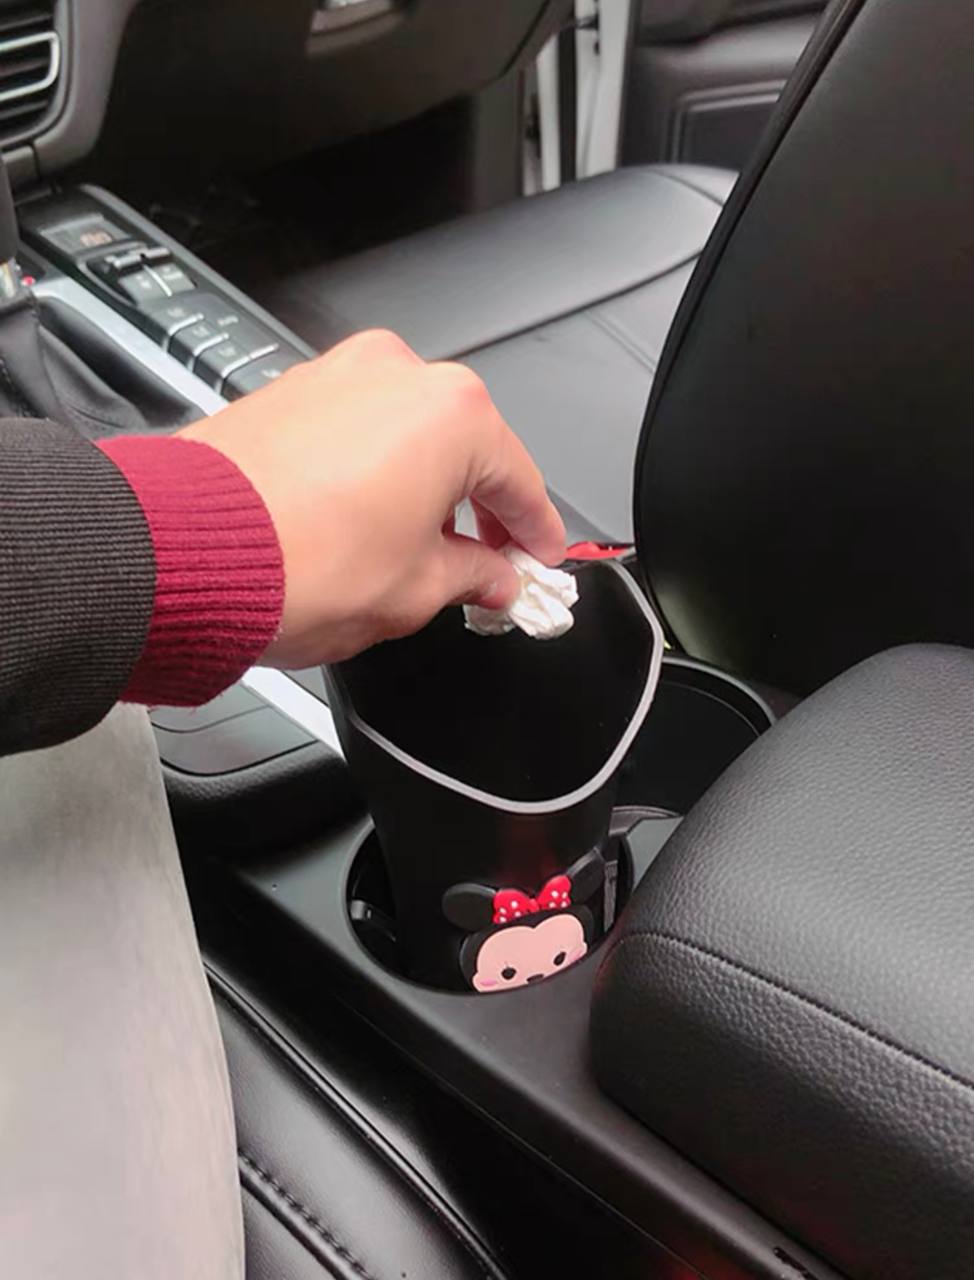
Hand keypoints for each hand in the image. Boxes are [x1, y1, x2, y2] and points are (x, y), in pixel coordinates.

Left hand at [179, 329, 565, 666]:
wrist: (185, 553)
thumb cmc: (295, 562)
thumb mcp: (415, 591)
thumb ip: (473, 578)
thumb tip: (491, 577)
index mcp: (453, 414)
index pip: (520, 480)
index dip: (537, 532)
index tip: (541, 558)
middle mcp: (398, 375)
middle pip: (466, 449)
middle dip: (479, 510)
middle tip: (485, 564)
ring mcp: (338, 374)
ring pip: (408, 435)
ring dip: (424, 488)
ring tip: (415, 551)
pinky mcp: (290, 389)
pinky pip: (357, 430)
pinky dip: (374, 471)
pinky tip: (365, 521)